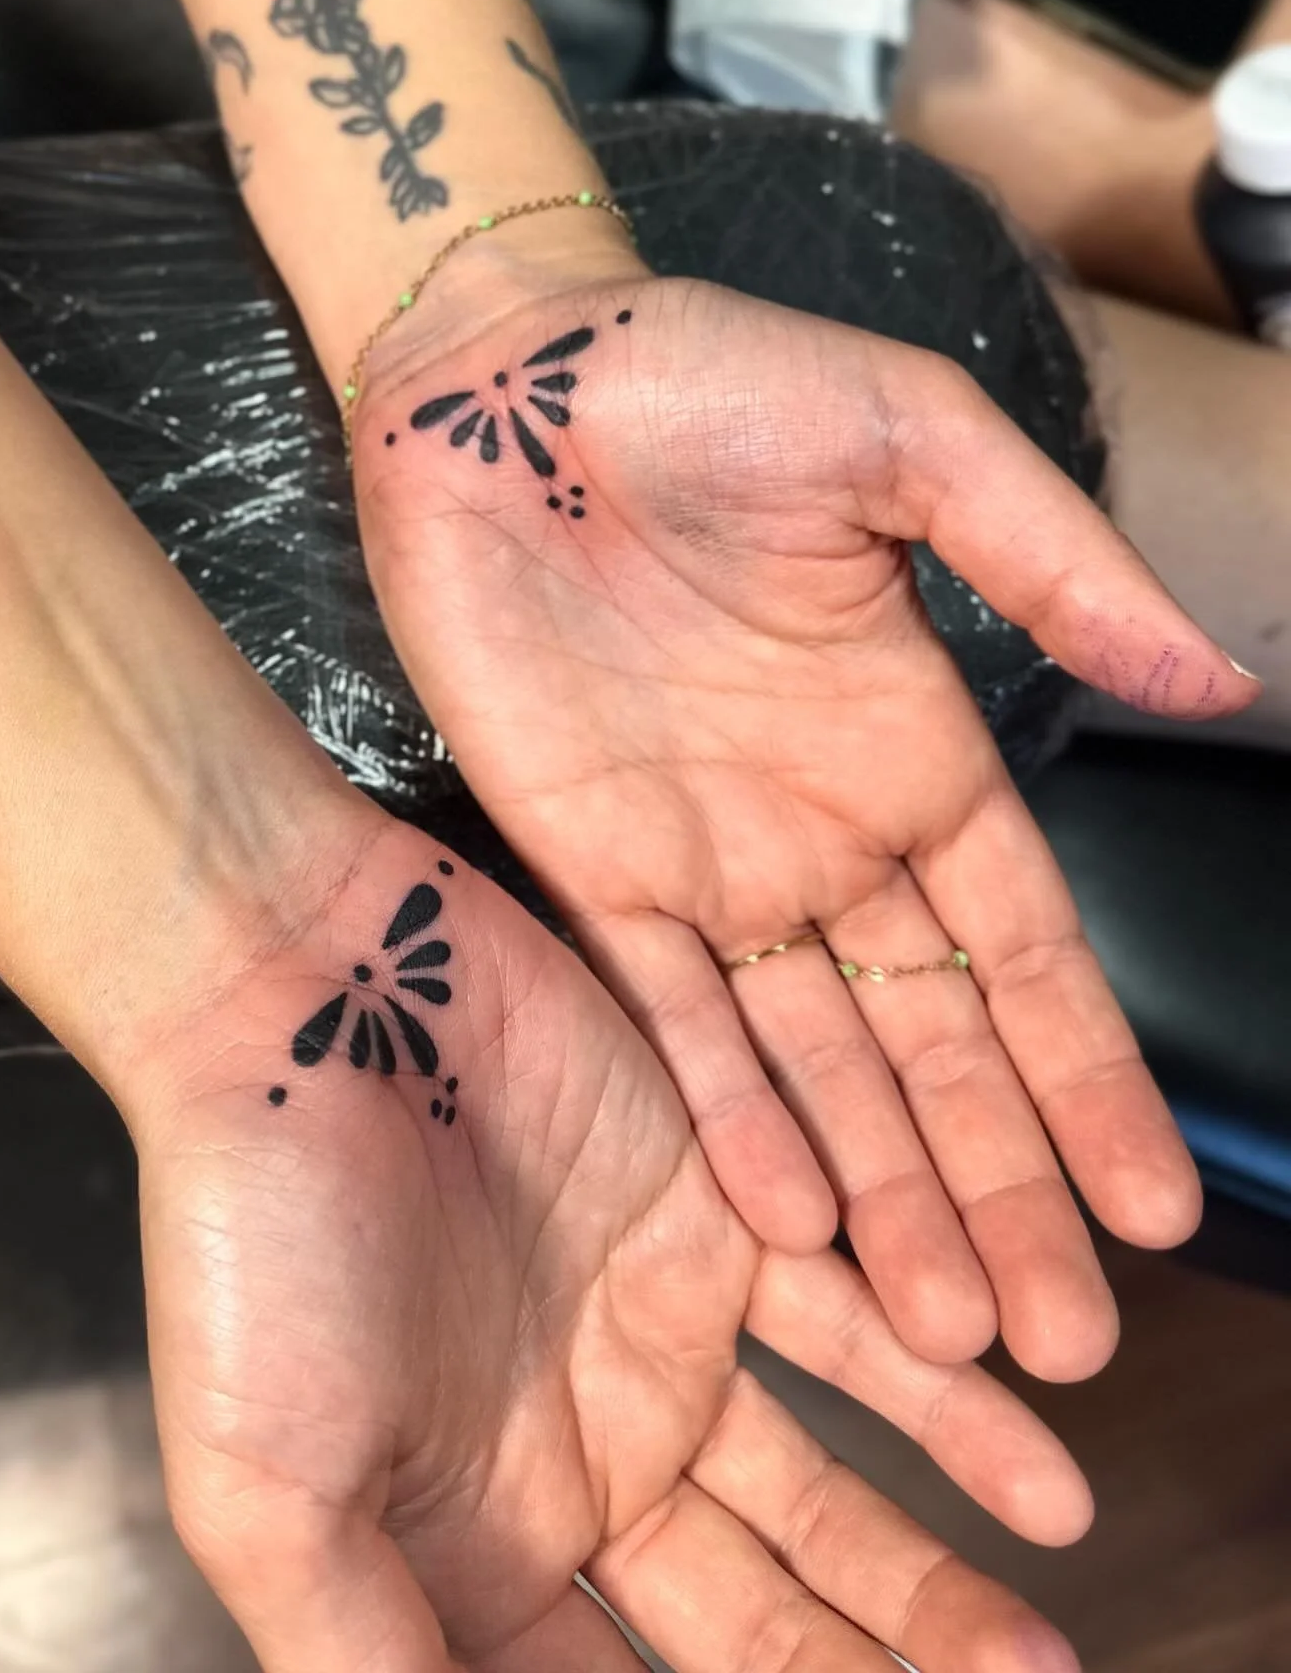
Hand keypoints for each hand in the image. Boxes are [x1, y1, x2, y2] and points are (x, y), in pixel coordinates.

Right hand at [133, 816, 1089, 1672]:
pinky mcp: (718, 1213)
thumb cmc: (252, 1240)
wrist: (301, 994)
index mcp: (477, 1539)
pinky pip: (855, 1322)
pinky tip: (1034, 1467)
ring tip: (1035, 1639)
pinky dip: (945, 1399)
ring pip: (827, 1482)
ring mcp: (658, 1332)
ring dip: (933, 1566)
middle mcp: (585, 1450)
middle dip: (871, 1671)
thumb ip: (369, 1654)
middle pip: (757, 1612)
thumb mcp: (273, 1491)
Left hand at [352, 266, 1258, 1379]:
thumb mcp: (911, 444)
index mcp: (918, 752)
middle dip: (1000, 1185)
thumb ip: (1052, 566)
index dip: (1088, 1081)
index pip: (1026, 953)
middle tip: (1065, 1338)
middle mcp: (826, 837)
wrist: (501, 385)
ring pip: (818, 1067)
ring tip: (954, 1333)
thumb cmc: (711, 380)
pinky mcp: (590, 870)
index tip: (1154, 1208)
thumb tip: (1218, 678)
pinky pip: (673, 1021)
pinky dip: (733, 1121)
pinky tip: (793, 1230)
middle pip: (935, 1047)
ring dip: (885, 1193)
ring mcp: (709, 867)